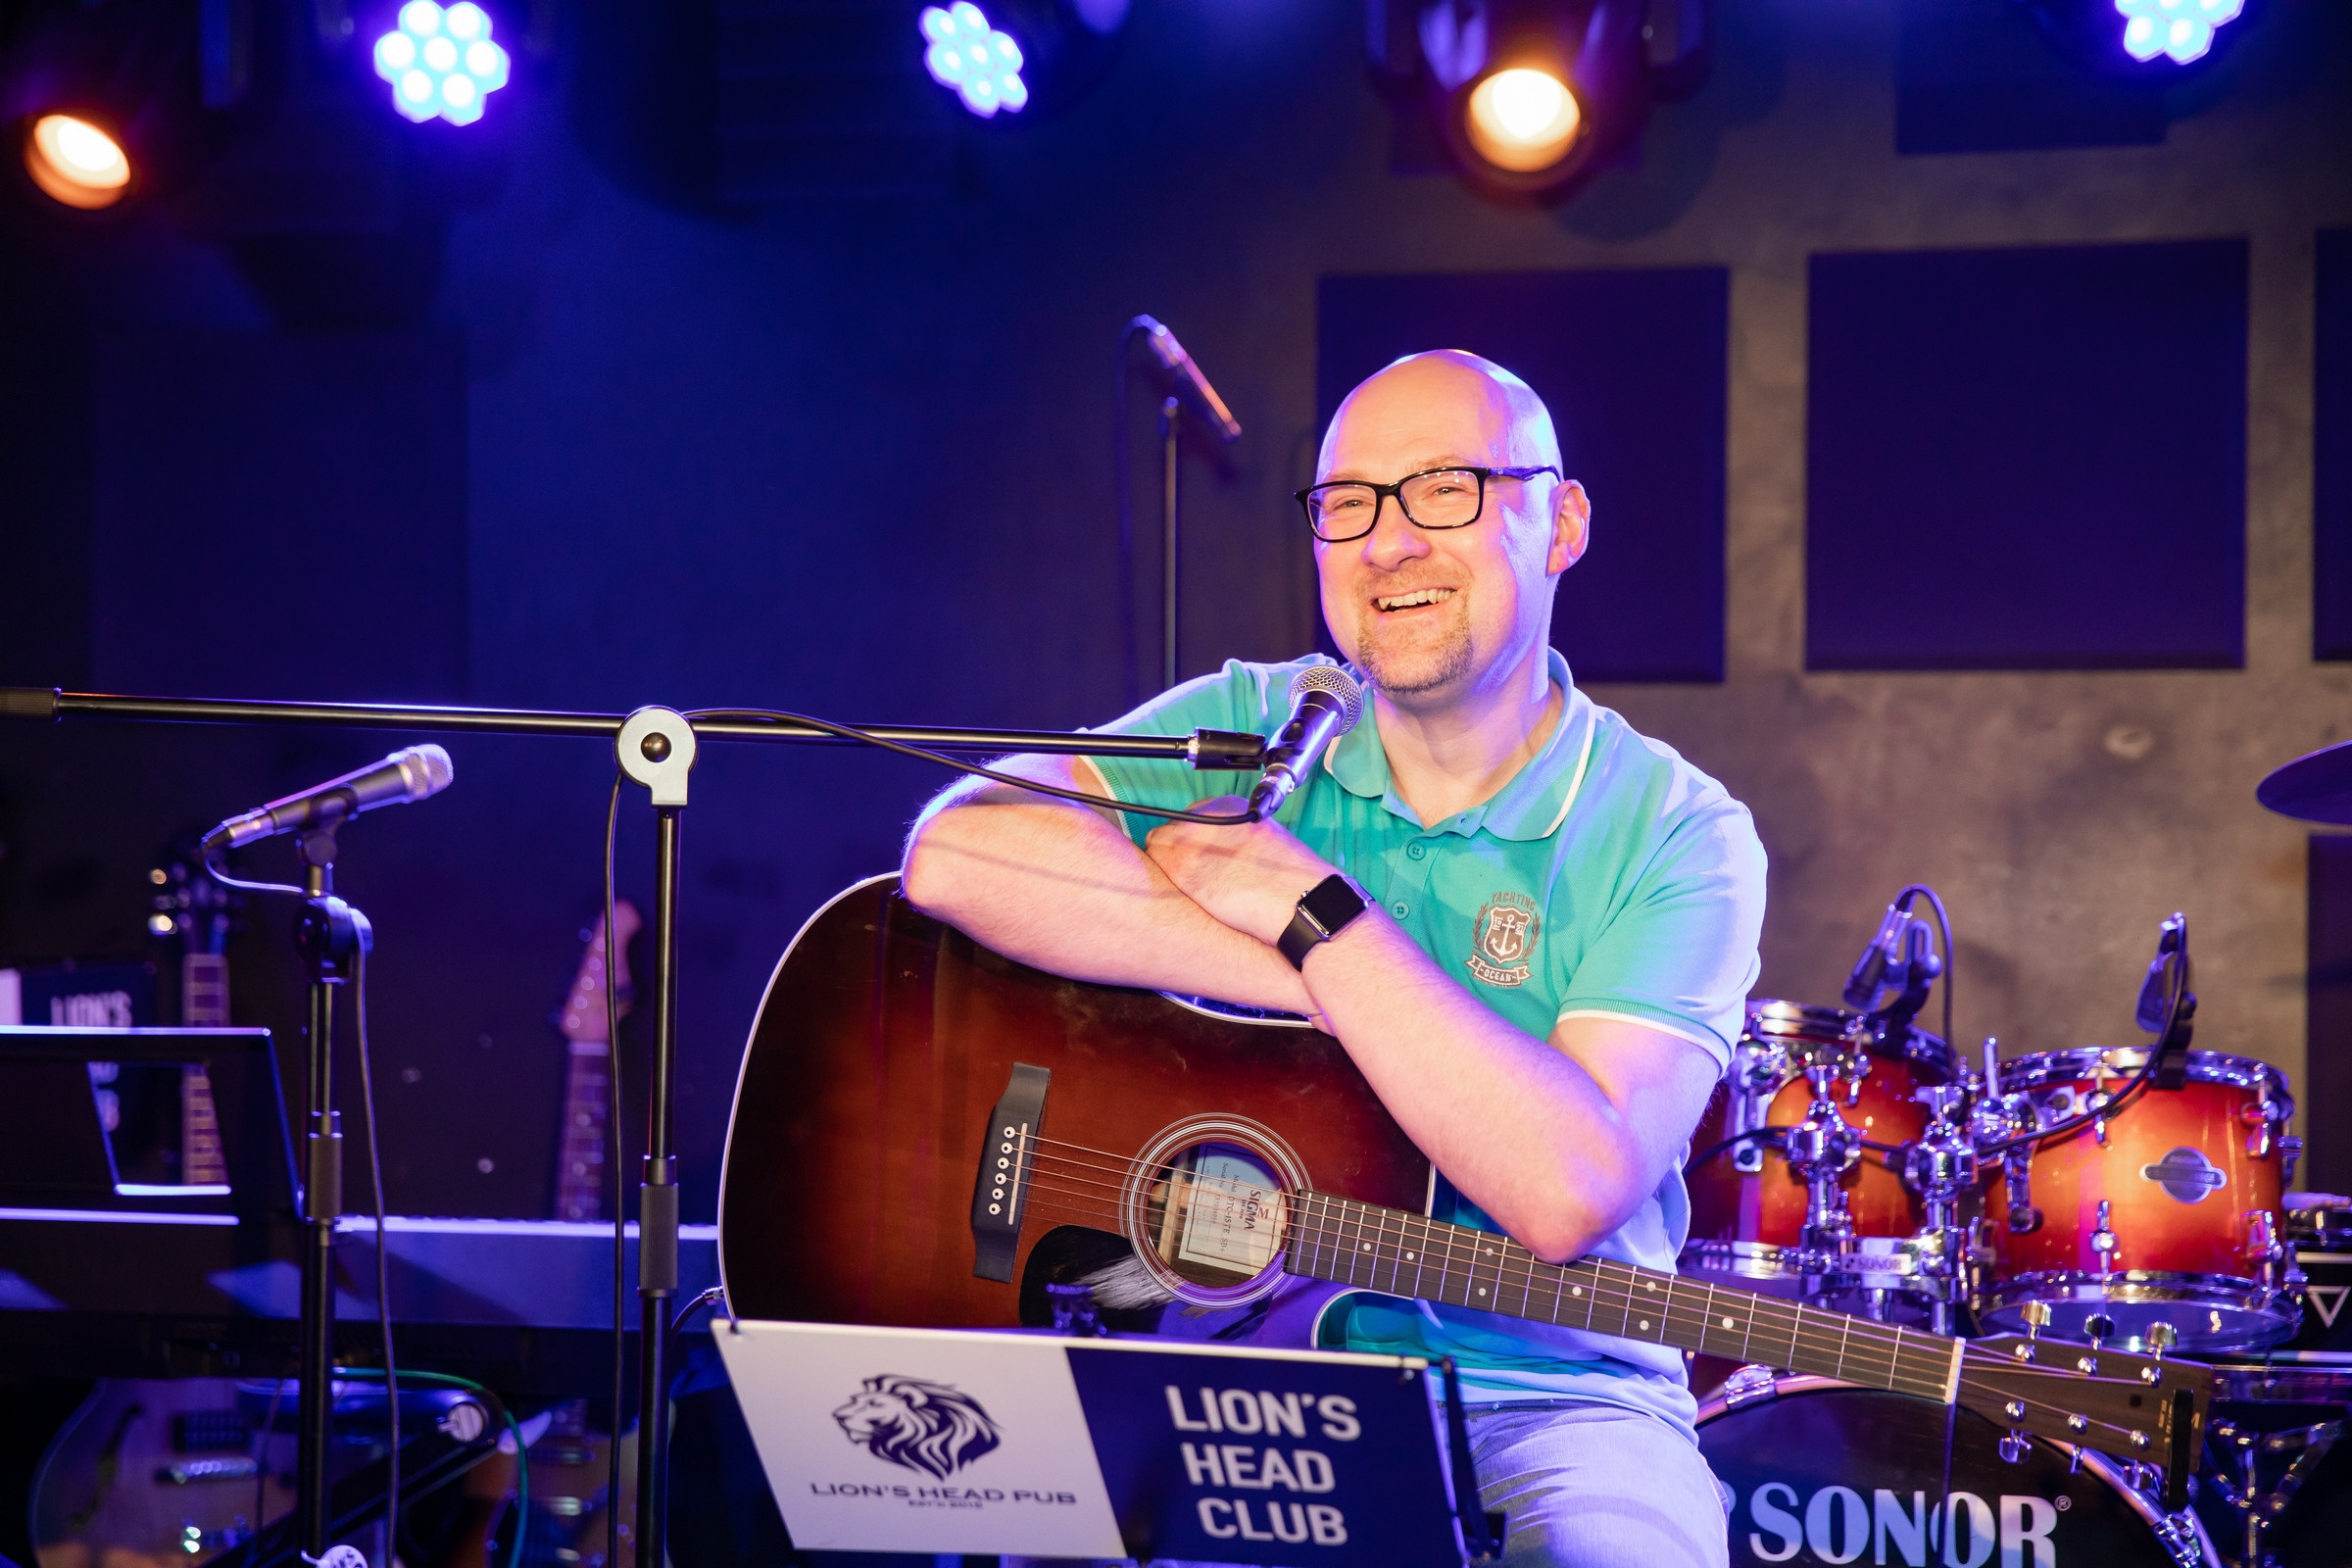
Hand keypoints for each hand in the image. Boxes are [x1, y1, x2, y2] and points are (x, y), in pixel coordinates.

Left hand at [1145, 796, 1337, 946]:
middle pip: (1174, 828)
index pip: (1195, 816)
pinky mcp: (1183, 867)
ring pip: (1158, 845)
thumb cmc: (1293, 882)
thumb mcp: (1268, 840)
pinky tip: (1181, 894)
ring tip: (1190, 888)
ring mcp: (1193, 839)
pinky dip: (1162, 878)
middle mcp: (1209, 815)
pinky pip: (1155, 864)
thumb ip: (1239, 838)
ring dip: (1168, 864)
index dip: (1198, 842)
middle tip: (1200, 876)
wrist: (1301, 901)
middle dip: (1181, 851)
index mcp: (1233, 806)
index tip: (1207, 859)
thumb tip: (1226, 852)